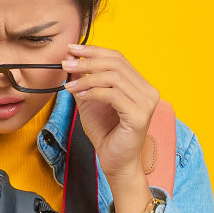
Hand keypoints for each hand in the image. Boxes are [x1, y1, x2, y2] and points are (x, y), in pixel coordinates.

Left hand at [61, 41, 159, 181]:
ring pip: (114, 77)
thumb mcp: (90, 101)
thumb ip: (84, 81)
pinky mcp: (139, 115)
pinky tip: (80, 95)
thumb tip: (71, 59)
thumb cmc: (106, 134)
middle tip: (66, 64)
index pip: (117, 58)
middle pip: (116, 64)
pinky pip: (113, 95)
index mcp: (139, 85)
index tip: (72, 49)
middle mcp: (147, 91)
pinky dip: (93, 92)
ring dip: (87, 77)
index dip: (94, 51)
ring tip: (69, 84)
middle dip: (87, 61)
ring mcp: (146, 103)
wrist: (116, 162)